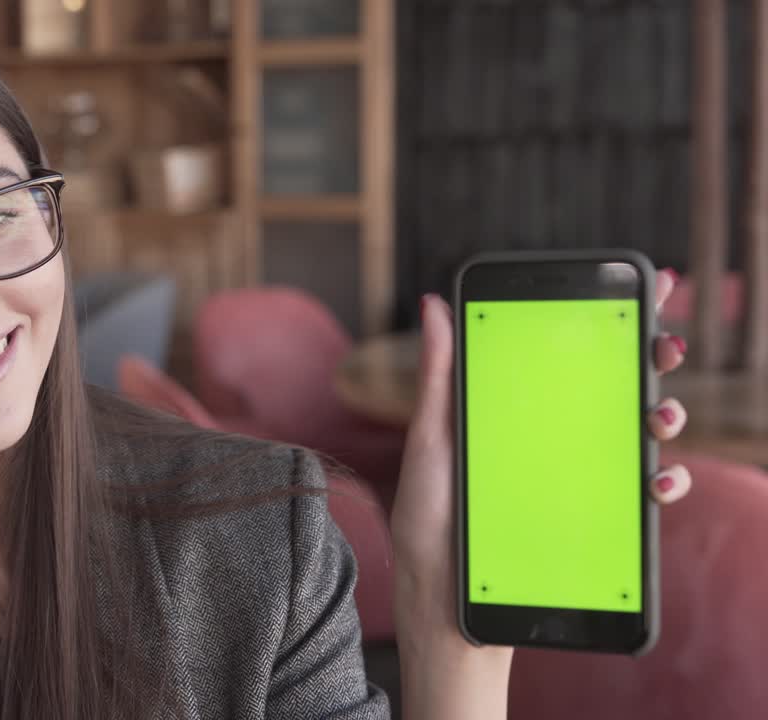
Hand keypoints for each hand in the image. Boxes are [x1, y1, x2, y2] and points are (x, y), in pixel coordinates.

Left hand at [390, 269, 690, 717]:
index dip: (610, 317)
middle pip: (614, 386)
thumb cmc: (433, 520)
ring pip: (637, 435)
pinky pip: (641, 497)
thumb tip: (435, 303)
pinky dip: (662, 484)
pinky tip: (658, 482)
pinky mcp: (593, 521)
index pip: (566, 353)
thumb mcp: (433, 442)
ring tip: (660, 414)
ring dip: (664, 415)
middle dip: (651, 357)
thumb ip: (442, 375)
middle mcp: (553, 439)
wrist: (446, 602)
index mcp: (519, 411)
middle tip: (664, 344)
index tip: (646, 282)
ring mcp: (577, 479)